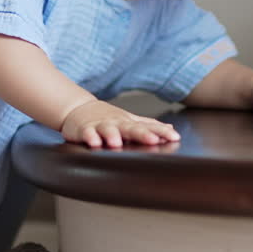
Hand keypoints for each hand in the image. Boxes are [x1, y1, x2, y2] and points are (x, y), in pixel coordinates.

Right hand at [60, 100, 180, 148]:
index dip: (161, 132)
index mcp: (128, 122)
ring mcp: (100, 125)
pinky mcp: (84, 129)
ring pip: (108, 130)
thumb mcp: (128, 120)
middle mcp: (116, 123)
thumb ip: (148, 125)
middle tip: (153, 140)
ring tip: (117, 143)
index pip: (148, 127)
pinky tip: (94, 143)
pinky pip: (88, 134)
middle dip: (142, 134)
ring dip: (112, 136)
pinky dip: (91, 137)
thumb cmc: (106, 117)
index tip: (175, 137)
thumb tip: (171, 128)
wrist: (77, 108)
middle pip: (130, 128)